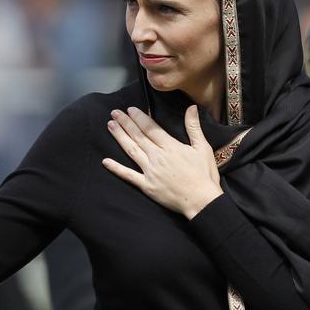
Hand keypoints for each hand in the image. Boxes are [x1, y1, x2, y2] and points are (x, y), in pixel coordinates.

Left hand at [102, 105, 222, 218]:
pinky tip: (105, 161)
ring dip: (120, 137)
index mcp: (170, 147)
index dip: (139, 118)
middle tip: (114, 112)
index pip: (150, 128)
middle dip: (125, 123)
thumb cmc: (204, 175)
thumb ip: (194, 127)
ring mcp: (150, 171)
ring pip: (131, 150)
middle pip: (138, 136)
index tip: (129, 109)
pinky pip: (128, 175)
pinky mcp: (146, 186)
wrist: (202, 202)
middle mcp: (157, 157)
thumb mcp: (202, 148)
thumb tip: (191, 107)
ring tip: (110, 125)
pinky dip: (116, 168)